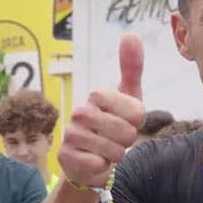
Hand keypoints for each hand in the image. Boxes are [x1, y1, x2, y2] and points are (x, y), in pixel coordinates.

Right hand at [59, 34, 145, 187]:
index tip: (126, 120)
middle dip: (127, 141)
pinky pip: (98, 165)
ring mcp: (71, 134)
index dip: (137, 122)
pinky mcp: (65, 156)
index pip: (137, 112)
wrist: (90, 160)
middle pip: (127, 133)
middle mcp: (81, 111)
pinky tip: (94, 162)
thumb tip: (130, 34)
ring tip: (105, 150)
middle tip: (115, 139)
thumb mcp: (129, 97)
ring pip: (114, 151)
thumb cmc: (112, 125)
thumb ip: (132, 67)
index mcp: (98, 95)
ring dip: (115, 155)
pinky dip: (102, 168)